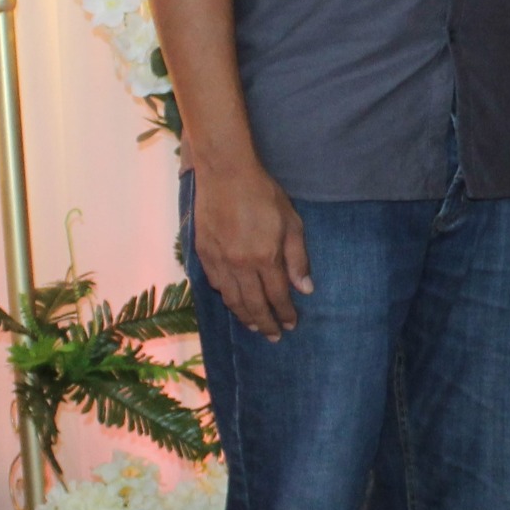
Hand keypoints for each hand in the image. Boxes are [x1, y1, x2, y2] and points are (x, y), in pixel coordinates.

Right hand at [192, 157, 312, 339]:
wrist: (225, 173)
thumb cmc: (263, 194)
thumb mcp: (291, 222)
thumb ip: (298, 258)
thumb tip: (305, 289)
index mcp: (265, 257)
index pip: (277, 296)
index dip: (285, 313)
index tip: (291, 325)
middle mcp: (240, 265)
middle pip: (253, 304)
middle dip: (266, 323)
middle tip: (274, 336)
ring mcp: (219, 260)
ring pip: (232, 299)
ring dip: (244, 316)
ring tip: (254, 326)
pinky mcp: (203, 253)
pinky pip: (215, 284)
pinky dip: (226, 297)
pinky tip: (233, 301)